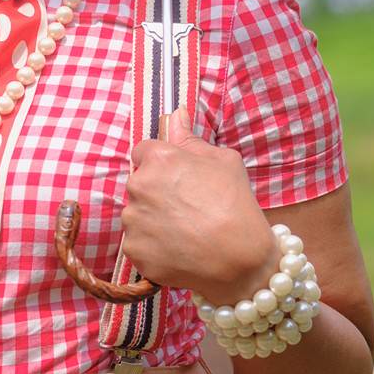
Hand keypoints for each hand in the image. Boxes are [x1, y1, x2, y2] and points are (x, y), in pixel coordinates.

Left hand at [121, 107, 280, 298]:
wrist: (240, 259)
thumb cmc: (236, 205)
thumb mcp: (224, 160)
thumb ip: (190, 138)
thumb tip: (175, 114)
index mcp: (158, 159)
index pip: (144, 151)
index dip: (162, 164)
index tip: (178, 178)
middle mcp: (138, 186)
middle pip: (139, 183)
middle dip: (156, 192)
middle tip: (187, 207)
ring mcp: (133, 220)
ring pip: (136, 214)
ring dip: (152, 219)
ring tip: (185, 231)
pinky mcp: (134, 250)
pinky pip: (138, 243)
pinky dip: (154, 246)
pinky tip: (179, 249)